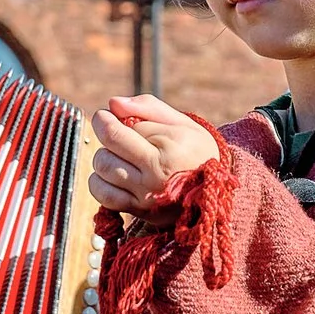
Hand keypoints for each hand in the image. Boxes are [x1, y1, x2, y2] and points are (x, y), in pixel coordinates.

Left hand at [89, 95, 218, 220]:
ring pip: (102, 169)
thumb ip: (148, 107)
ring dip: (103, 159)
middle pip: (108, 148)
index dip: (112, 118)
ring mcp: (146, 195)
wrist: (215, 193)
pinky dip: (99, 183)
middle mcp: (156, 173)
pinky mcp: (139, 210)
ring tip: (119, 157)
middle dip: (106, 137)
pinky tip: (112, 176)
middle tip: (118, 137)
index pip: (123, 126)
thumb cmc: (197, 152)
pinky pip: (104, 196)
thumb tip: (112, 102)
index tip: (112, 117)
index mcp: (169, 147)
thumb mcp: (182, 123)